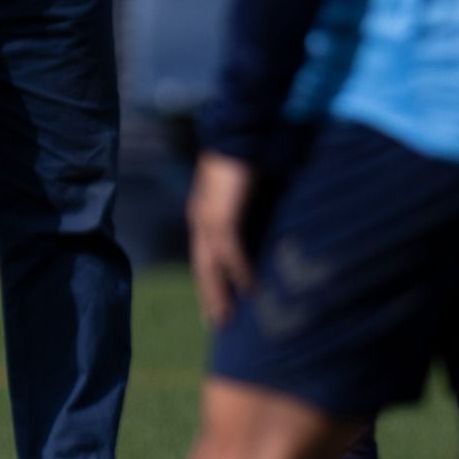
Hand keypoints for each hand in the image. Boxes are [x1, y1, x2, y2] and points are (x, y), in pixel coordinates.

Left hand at [188, 152, 256, 327]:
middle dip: (210, 295)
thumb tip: (258, 234)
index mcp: (203, 214)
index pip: (203, 256)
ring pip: (211, 266)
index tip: (214, 304)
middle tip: (216, 322)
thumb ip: (245, 213)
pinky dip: (239, 271)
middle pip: (203, 267)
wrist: (239, 136)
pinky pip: (229, 253)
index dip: (209, 281)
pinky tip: (249, 287)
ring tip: (228, 316)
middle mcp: (201, 220)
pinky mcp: (222, 217)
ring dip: (220, 291)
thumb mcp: (242, 193)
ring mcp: (208, 219)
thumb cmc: (245, 160)